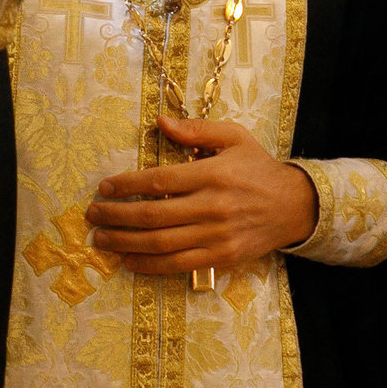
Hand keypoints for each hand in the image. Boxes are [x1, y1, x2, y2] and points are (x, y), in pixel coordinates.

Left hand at [85, 116, 318, 275]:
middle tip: (92, 215)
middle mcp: (212, 207)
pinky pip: (178, 265)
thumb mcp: (234, 138)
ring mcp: (216, 235)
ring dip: (125, 243)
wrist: (294, 206)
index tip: (104, 187)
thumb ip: (197, 130)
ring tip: (101, 240)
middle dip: (116, 216)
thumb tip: (161, 122)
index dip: (126, 185)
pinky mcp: (220, 257)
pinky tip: (128, 261)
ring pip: (161, 243)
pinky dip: (149, 265)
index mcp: (212, 175)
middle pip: (153, 215)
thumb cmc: (258, 168)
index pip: (159, 181)